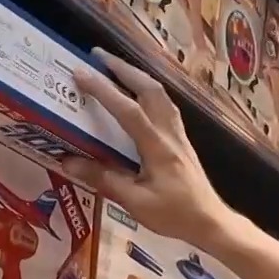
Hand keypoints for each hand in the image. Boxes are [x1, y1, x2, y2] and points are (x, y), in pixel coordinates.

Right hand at [65, 48, 235, 243]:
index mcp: (158, 148)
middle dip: (123, 69)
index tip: (80, 73)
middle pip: (150, 90)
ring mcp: (179, 135)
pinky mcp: (182, 141)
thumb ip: (104, 180)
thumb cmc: (175, 215)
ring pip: (161, 95)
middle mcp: (170, 134)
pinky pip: (166, 107)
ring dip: (137, 77)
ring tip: (115, 68)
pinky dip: (149, 92)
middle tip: (97, 56)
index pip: (128, 110)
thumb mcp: (136, 202)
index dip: (104, 90)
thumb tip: (68, 160)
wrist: (211, 222)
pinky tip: (139, 94)